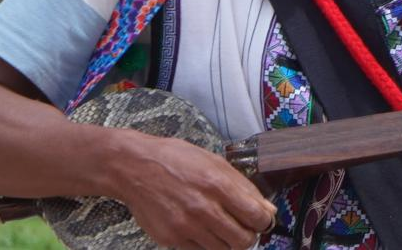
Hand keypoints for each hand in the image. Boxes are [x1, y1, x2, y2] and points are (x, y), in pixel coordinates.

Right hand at [109, 130, 275, 249]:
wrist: (134, 167)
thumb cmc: (176, 160)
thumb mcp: (215, 162)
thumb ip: (244, 187)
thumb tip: (267, 209)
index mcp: (218, 185)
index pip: (257, 217)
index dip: (264, 220)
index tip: (260, 218)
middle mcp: (203, 209)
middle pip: (244, 241)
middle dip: (249, 235)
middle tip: (243, 226)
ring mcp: (186, 227)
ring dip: (228, 241)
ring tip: (221, 226)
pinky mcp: (171, 239)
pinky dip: (207, 244)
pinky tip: (202, 229)